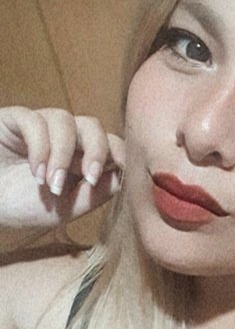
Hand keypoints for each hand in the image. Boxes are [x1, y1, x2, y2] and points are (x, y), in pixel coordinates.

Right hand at [0, 106, 123, 236]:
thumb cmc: (25, 208)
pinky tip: (35, 174)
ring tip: (51, 184)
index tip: (124, 169)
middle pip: (92, 126)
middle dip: (96, 150)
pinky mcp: (16, 120)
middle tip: (89, 178)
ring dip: (62, 155)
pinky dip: (39, 148)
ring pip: (64, 120)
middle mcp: (65, 138)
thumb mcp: (67, 208)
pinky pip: (34, 121)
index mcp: (82, 157)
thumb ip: (95, 194)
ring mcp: (41, 126)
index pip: (110, 143)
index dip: (120, 152)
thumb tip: (124, 177)